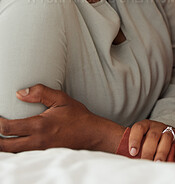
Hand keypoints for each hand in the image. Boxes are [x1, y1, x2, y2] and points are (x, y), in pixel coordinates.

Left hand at [0, 84, 124, 152]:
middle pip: (6, 147)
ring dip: (3, 147)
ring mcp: (40, 151)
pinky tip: (13, 144)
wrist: (91, 134)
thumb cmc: (77, 115)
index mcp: (40, 126)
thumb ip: (40, 93)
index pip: (9, 129)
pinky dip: (14, 151)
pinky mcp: (43, 155)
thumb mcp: (61, 98)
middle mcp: (37, 141)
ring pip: (13, 154)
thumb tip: (19, 93)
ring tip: (0, 137)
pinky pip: (23, 155)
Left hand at [128, 119, 174, 161]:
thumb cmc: (147, 142)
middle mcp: (156, 126)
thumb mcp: (140, 140)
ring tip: (159, 162)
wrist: (163, 135)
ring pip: (167, 137)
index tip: (132, 152)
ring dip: (162, 151)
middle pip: (153, 135)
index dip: (134, 139)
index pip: (138, 128)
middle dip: (149, 150)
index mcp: (145, 125)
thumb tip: (123, 160)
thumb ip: (134, 147)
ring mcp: (169, 129)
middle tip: (146, 161)